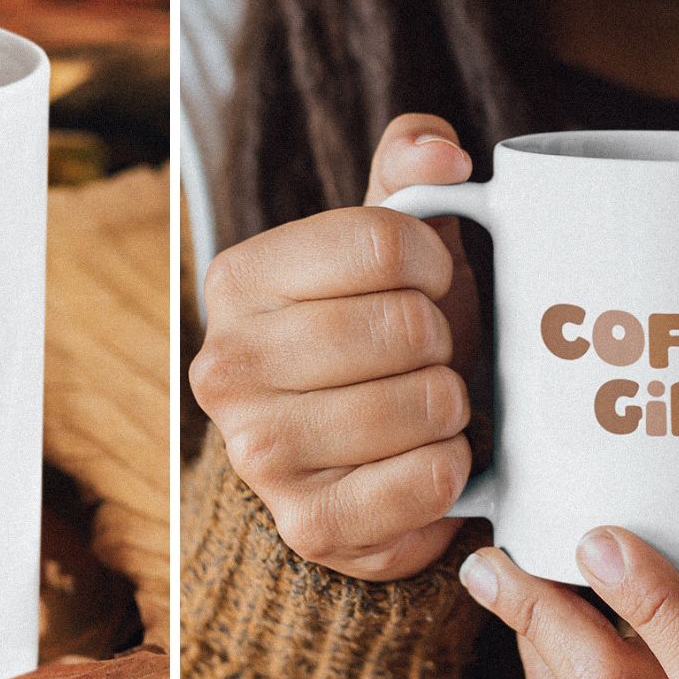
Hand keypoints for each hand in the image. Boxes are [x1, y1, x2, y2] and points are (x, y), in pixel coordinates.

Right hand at [190, 114, 481, 579]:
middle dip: (443, 338)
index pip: (382, 241)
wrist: (354, 452)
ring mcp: (259, 454)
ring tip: (427, 405)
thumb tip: (443, 154)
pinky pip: (430, 480)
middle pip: (405, 325)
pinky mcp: (308, 525)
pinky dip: (453, 467)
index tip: (428, 283)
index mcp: (239, 280)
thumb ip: (410, 169)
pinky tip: (426, 458)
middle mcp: (226, 366)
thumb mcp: (389, 241)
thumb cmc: (379, 330)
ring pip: (423, 403)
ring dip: (451, 404)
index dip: (434, 262)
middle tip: (427, 353)